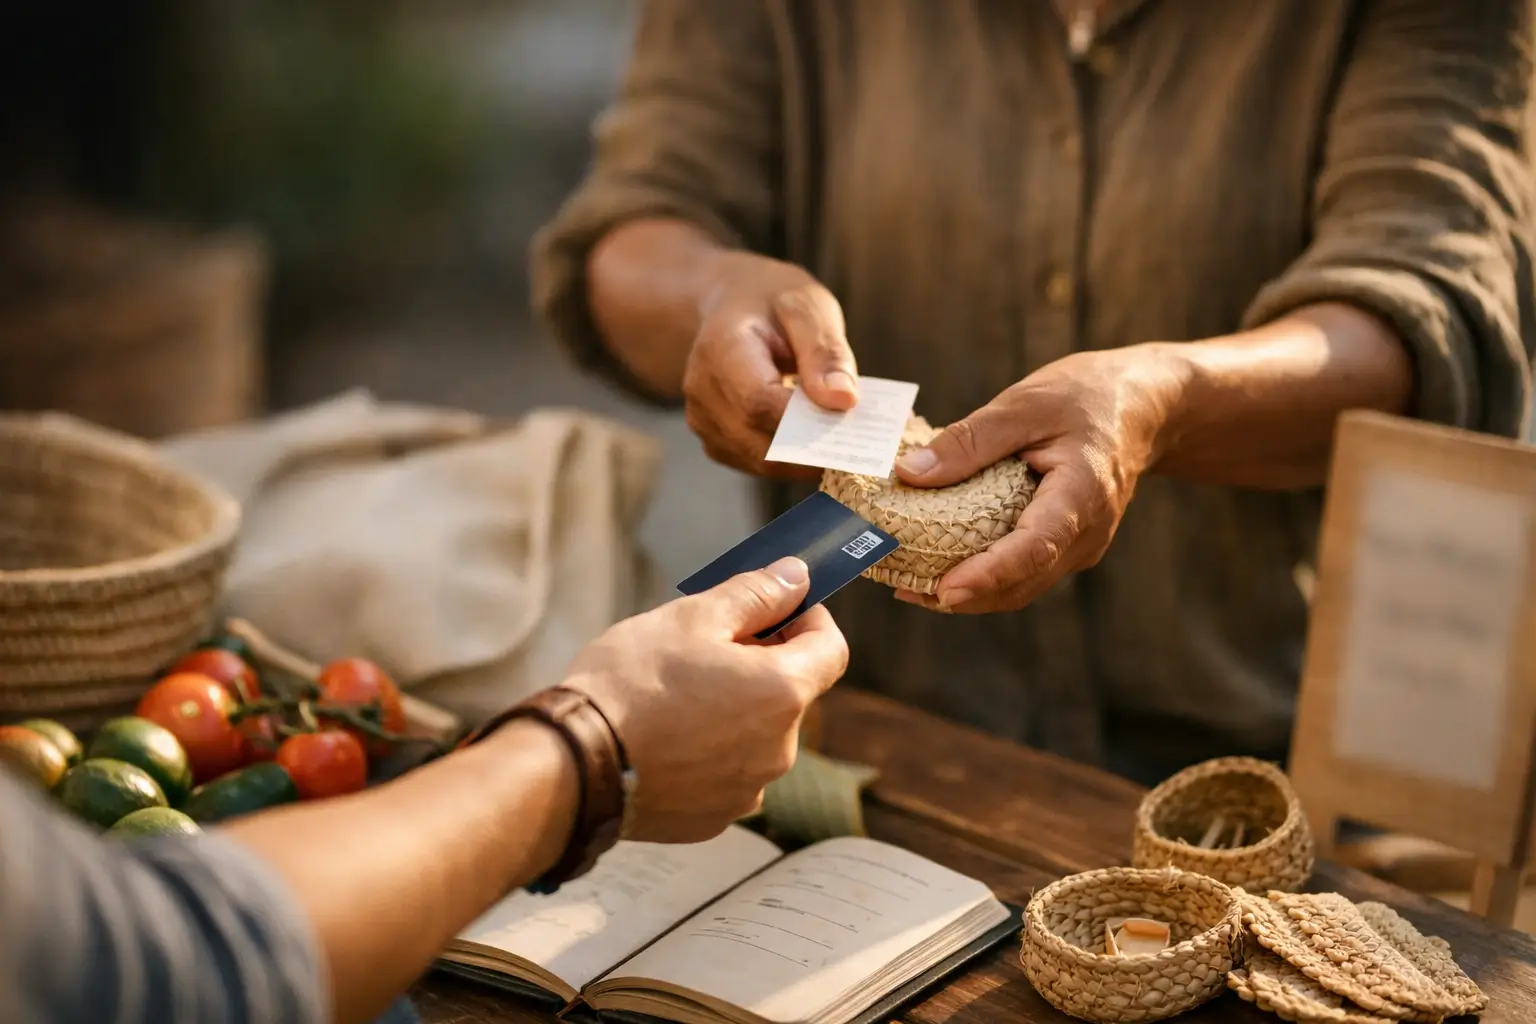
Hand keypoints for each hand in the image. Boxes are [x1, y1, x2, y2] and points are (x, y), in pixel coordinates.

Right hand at [562, 556, 848, 842]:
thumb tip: (797, 577)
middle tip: (703, 648)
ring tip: (672, 696)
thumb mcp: (692, 617)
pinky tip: (662, 738)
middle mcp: (780, 750)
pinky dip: (706, 752)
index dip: (809, 620)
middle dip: (759, 665)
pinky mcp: (714, 818)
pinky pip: (725, 773)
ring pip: (756, 735)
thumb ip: (755, 594)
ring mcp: (748, 791)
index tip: (777, 607)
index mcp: (783, 693)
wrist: (573, 766)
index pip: (832, 649)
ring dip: (732, 710)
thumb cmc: (631, 683)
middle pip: (789, 693)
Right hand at [683, 252, 858, 476]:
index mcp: (722, 348)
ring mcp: (703, 420)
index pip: (759, 401)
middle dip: (814, 446)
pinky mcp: (716, 441)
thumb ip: (825, 352)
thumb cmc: (772, 302)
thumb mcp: (808, 307)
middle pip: (760, 440)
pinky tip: (815, 437)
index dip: (805, 422)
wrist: (732, 307)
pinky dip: (792, 460)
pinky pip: (758, 463)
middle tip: (859, 439)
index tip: (850, 423)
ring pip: (761, 461)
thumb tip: (843, 400)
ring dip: (806, 457)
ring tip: (841, 436)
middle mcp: (702, 390)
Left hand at [892, 346, 1184, 613]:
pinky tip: (946, 566)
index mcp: (1081, 493)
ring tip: (912, 586)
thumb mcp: (1022, 404)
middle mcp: (1087, 532)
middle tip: (904, 590)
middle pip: (1023, 581)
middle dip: (964, 595)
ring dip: (972, 594)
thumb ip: (968, 441)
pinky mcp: (1070, 546)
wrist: (1145, 408)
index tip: (944, 590)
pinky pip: (1027, 573)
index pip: (1034, 547)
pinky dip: (987, 577)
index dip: (989, 573)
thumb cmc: (1084, 396)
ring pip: (1024, 586)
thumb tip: (910, 473)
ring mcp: (1082, 545)